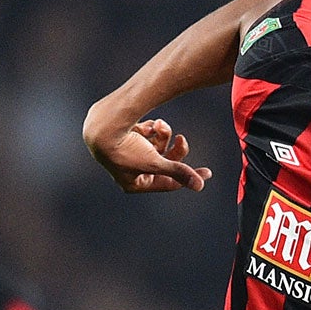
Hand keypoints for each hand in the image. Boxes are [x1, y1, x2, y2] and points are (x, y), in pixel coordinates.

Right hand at [86, 116, 208, 193]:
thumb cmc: (126, 149)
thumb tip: (199, 186)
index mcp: (134, 184)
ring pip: (154, 145)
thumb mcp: (156, 163)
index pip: (168, 183)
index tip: (207, 172)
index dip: (188, 176)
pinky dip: (148, 128)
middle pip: (162, 163)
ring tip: (159, 124)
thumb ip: (178, 172)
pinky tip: (146, 124)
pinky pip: (144, 134)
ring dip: (161, 134)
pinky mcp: (121, 136)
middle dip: (174, 149)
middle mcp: (128, 171)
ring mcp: (124, 153)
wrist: (103, 124)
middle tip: (182, 138)